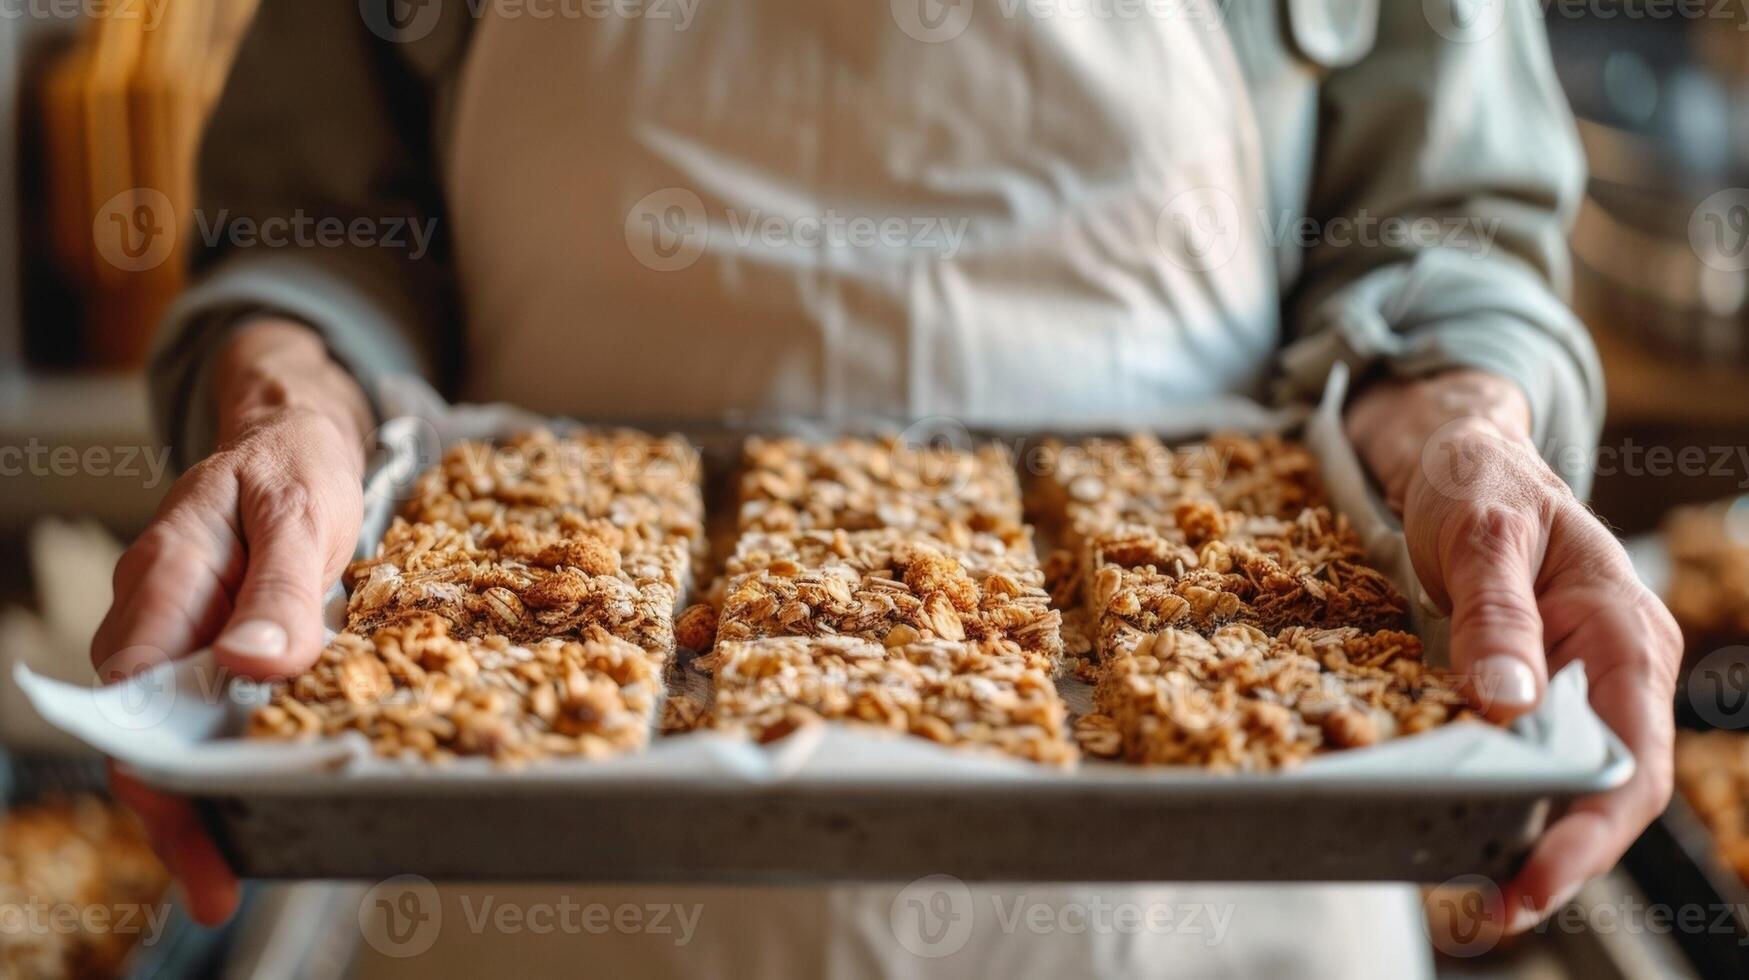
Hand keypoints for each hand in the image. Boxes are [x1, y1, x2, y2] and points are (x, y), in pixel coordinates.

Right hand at [90, 319, 369, 924]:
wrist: (297, 430)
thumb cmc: (298, 465)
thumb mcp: (303, 513)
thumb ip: (281, 588)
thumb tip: (254, 669)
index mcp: (169, 576)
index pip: (135, 692)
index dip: (155, 764)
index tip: (188, 820)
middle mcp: (157, 611)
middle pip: (146, 728)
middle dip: (175, 810)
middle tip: (218, 884)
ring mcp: (178, 630)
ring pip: (171, 727)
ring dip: (198, 796)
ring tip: (234, 867)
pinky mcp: (209, 642)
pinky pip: (202, 710)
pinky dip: (223, 758)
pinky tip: (255, 798)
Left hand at [1347, 370, 1680, 934]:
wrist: (1465, 458)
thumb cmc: (1481, 483)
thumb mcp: (1482, 533)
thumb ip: (1496, 614)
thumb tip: (1505, 702)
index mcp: (1623, 631)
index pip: (1629, 755)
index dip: (1589, 830)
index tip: (1536, 878)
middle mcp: (1617, 668)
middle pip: (1610, 788)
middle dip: (1561, 859)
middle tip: (1490, 915)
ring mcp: (1582, 683)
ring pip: (1575, 784)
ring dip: (1534, 842)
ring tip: (1475, 901)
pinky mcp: (1541, 691)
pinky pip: (1538, 760)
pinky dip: (1511, 804)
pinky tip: (1467, 836)